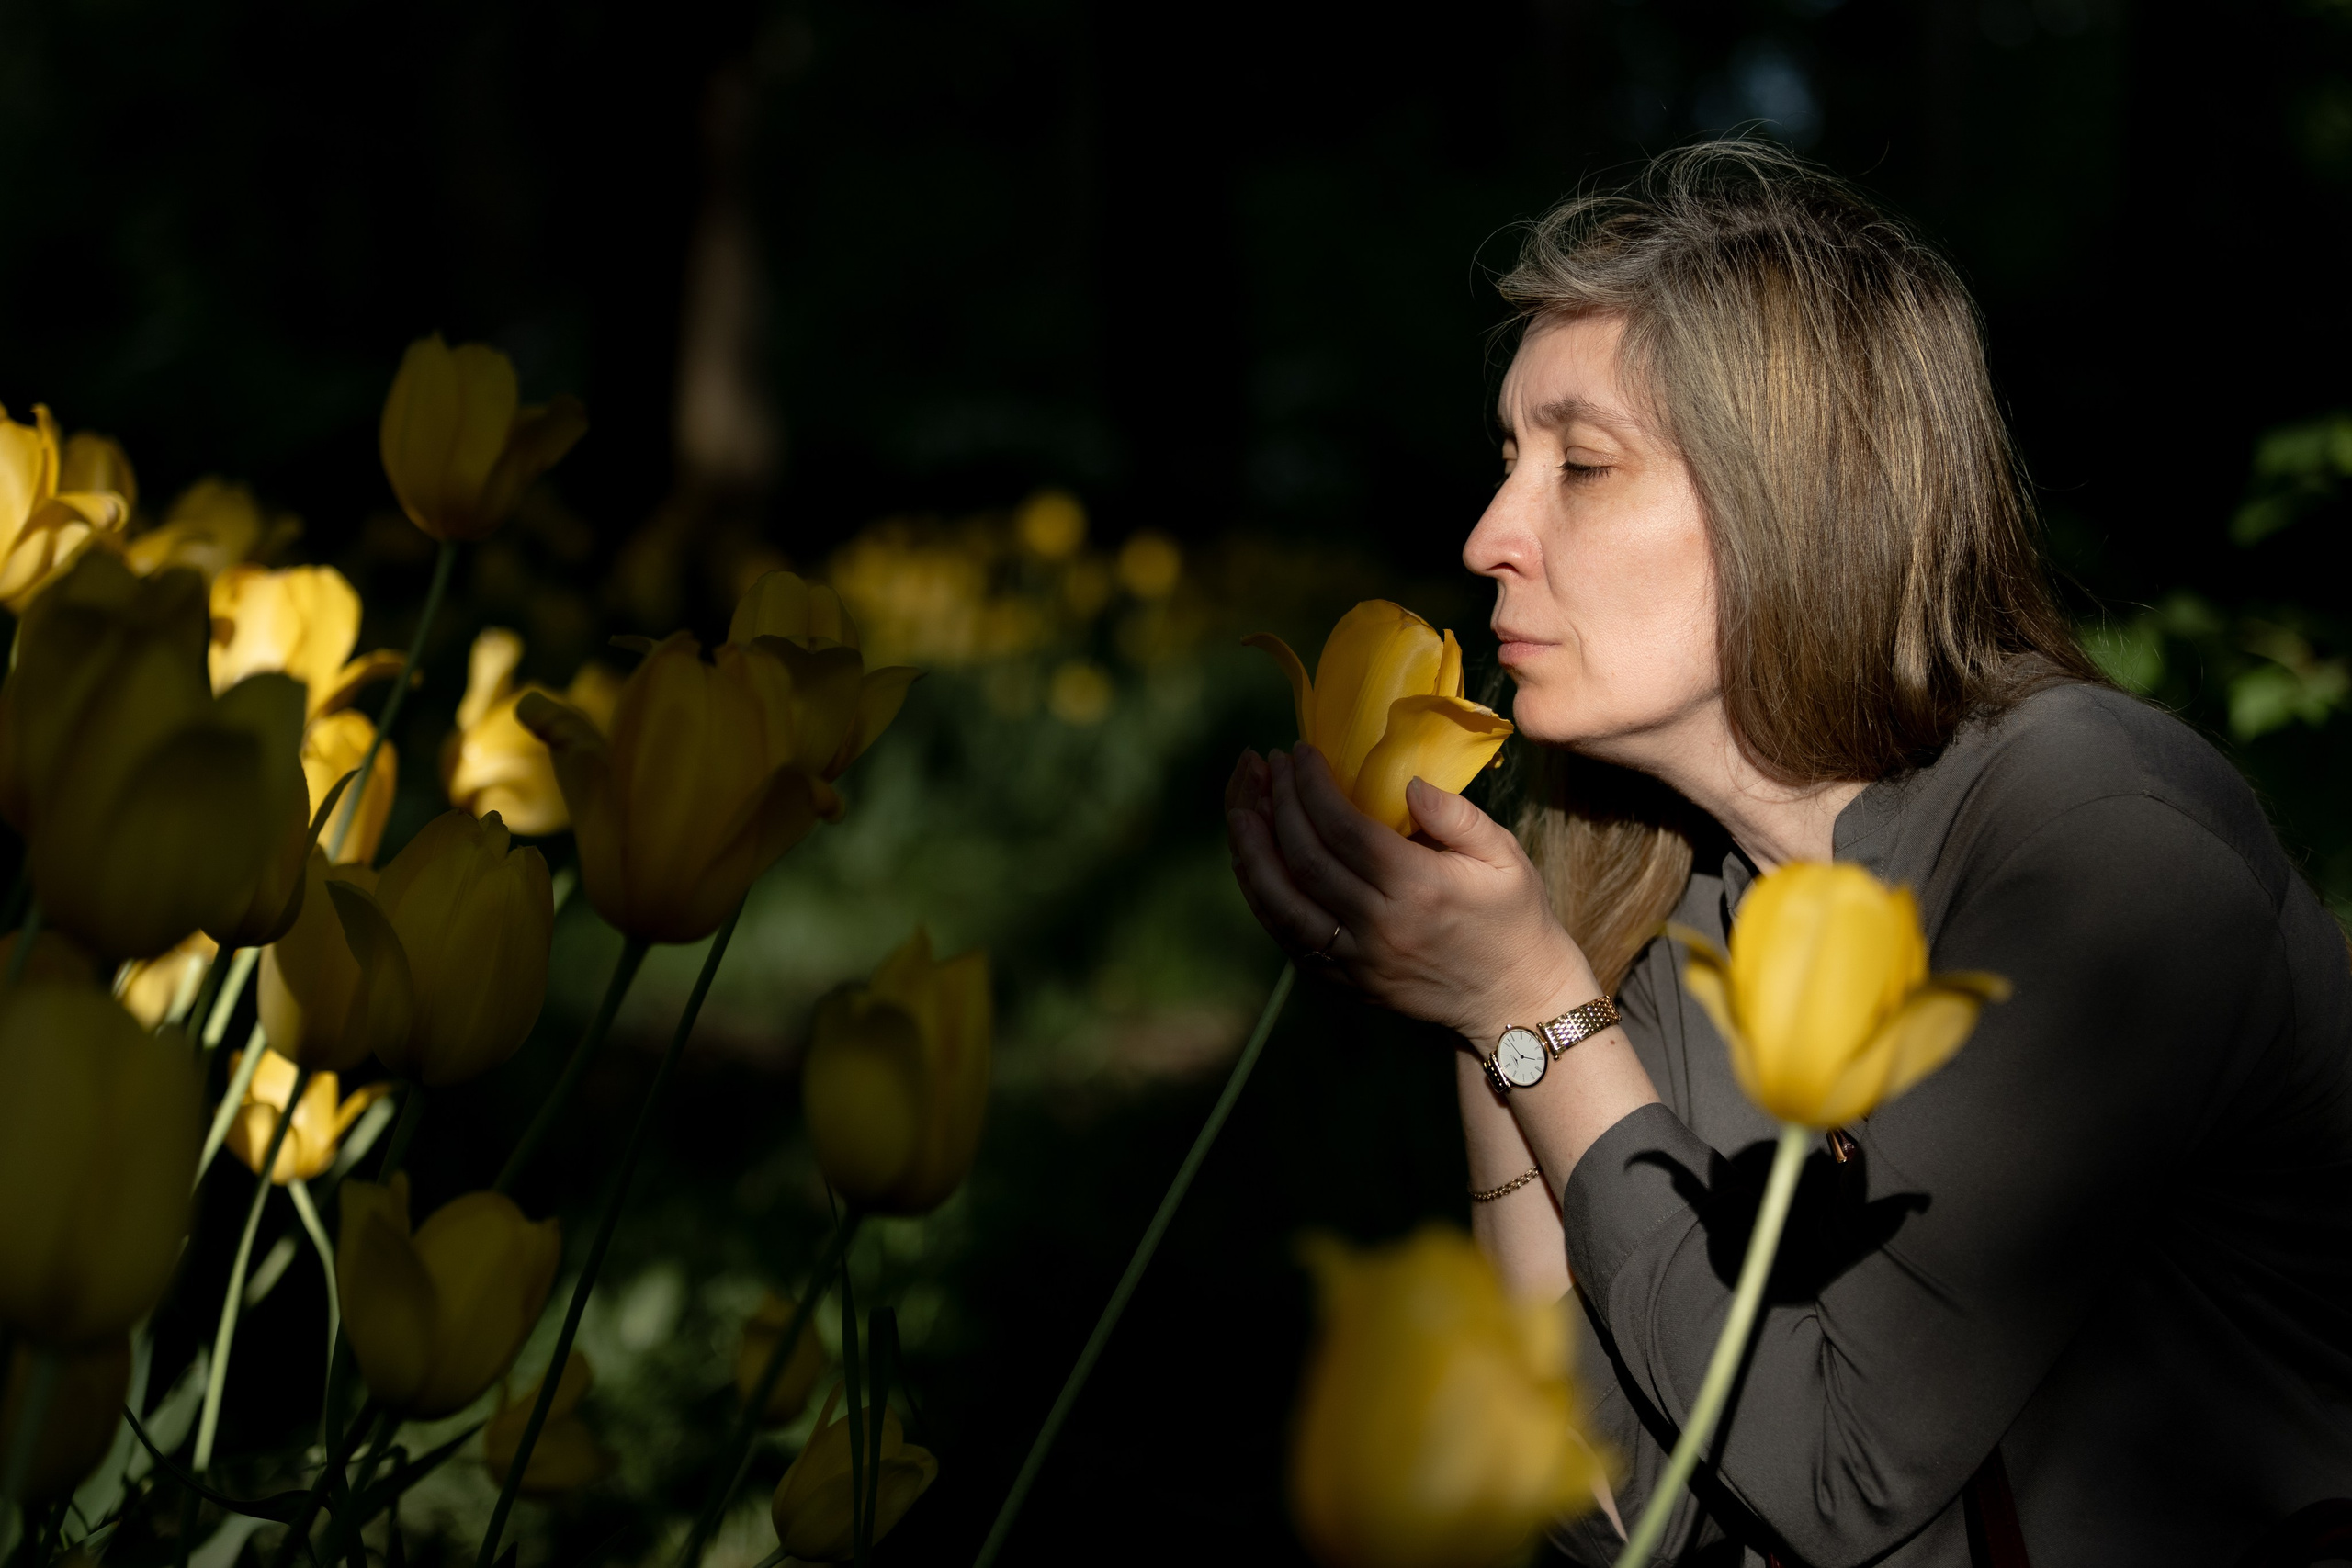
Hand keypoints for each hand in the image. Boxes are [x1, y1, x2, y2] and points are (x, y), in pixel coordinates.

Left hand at [1224, 743, 1601, 1043]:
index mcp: (1419, 888)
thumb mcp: (1505, 857)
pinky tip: (1250, 860)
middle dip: (1278, 804)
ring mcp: (1356, 960)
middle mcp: (1379, 926)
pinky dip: (1261, 896)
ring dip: (1252, 851)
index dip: (1312, 786)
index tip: (1299, 751)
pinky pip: (1287, 936)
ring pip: (1282, 903)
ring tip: (1239, 807)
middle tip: (1267, 765)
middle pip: (1305, 860)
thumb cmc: (1512, 916)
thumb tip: (1408, 783)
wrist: (1512, 1000)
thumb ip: (1458, 815)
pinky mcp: (1344, 981)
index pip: (1345, 829)